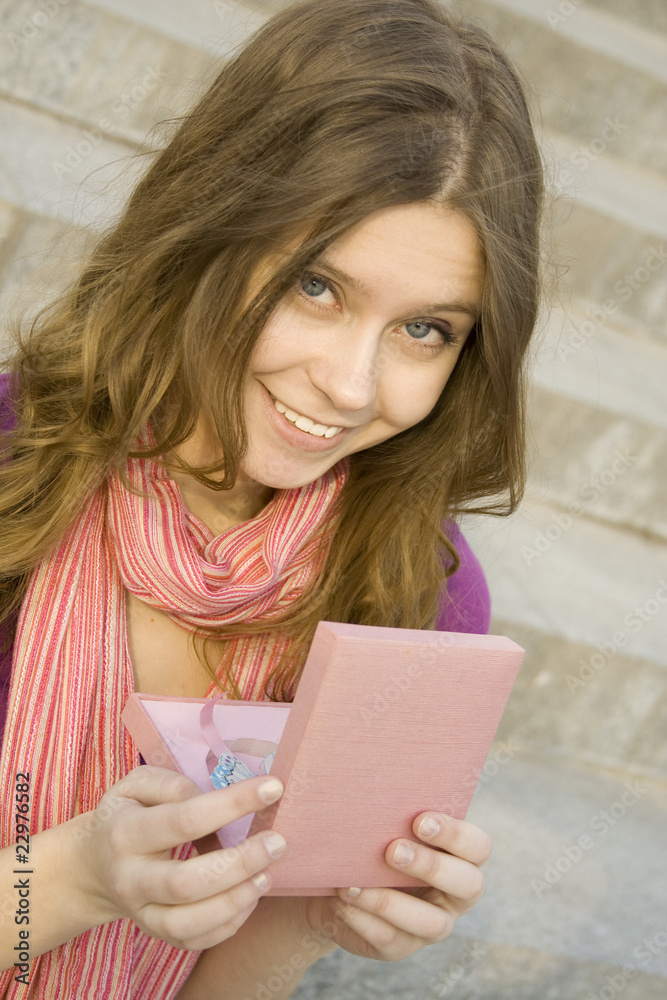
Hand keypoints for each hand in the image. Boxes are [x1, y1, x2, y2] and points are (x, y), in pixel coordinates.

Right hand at [70, 766, 286, 950]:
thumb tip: (210, 797)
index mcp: (126, 832)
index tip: (272, 788)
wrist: (92, 865)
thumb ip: (171, 783)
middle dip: (240, 863)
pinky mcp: (155, 933)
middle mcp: (131, 878)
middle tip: (277, 842)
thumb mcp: (136, 785)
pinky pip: (194, 940)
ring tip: (267, 874)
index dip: (233, 803)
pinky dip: (228, 924)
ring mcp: (141, 912)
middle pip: (187, 882)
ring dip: (236, 900)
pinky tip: (250, 896)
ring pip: (189, 922)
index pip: (185, 819)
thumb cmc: (126, 814)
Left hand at [304, 812, 490, 960]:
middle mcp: (454, 894)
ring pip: (432, 924)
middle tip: (392, 849)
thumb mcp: (383, 822)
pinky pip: (390, 940)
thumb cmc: (368, 839)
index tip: (419, 820)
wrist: (333, 881)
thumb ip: (392, 806)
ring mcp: (430, 925)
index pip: (478, 847)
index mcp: (459, 856)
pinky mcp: (400, 947)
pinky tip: (341, 899)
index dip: (455, 835)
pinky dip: (363, 918)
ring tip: (353, 882)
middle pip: (468, 885)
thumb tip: (375, 760)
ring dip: (391, 901)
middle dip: (432, 866)